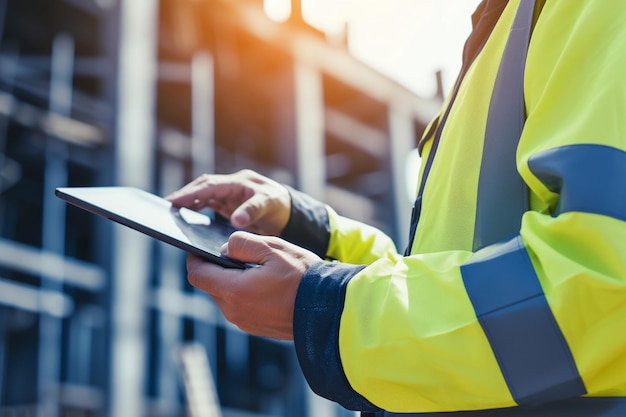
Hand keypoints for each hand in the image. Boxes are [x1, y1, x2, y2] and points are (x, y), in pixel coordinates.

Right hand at [166, 169, 290, 235]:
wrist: (289, 211)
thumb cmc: (280, 206)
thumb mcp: (270, 206)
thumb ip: (252, 211)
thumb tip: (235, 220)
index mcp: (240, 182)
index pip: (211, 185)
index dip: (192, 193)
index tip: (175, 201)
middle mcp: (232, 185)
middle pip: (203, 187)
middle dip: (185, 195)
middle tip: (165, 206)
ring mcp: (229, 194)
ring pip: (203, 195)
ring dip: (188, 202)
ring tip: (170, 212)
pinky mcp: (228, 203)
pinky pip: (208, 203)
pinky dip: (196, 208)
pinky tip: (185, 217)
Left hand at [186, 231, 321, 339]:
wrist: (328, 309)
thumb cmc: (303, 277)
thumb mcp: (273, 248)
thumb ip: (243, 243)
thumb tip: (225, 248)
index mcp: (233, 290)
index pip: (197, 274)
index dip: (195, 258)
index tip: (200, 247)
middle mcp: (234, 311)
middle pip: (211, 285)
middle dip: (218, 268)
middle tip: (239, 253)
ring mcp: (245, 322)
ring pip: (227, 296)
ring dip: (234, 281)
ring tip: (258, 268)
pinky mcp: (257, 328)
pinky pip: (242, 307)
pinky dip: (246, 293)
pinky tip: (267, 284)